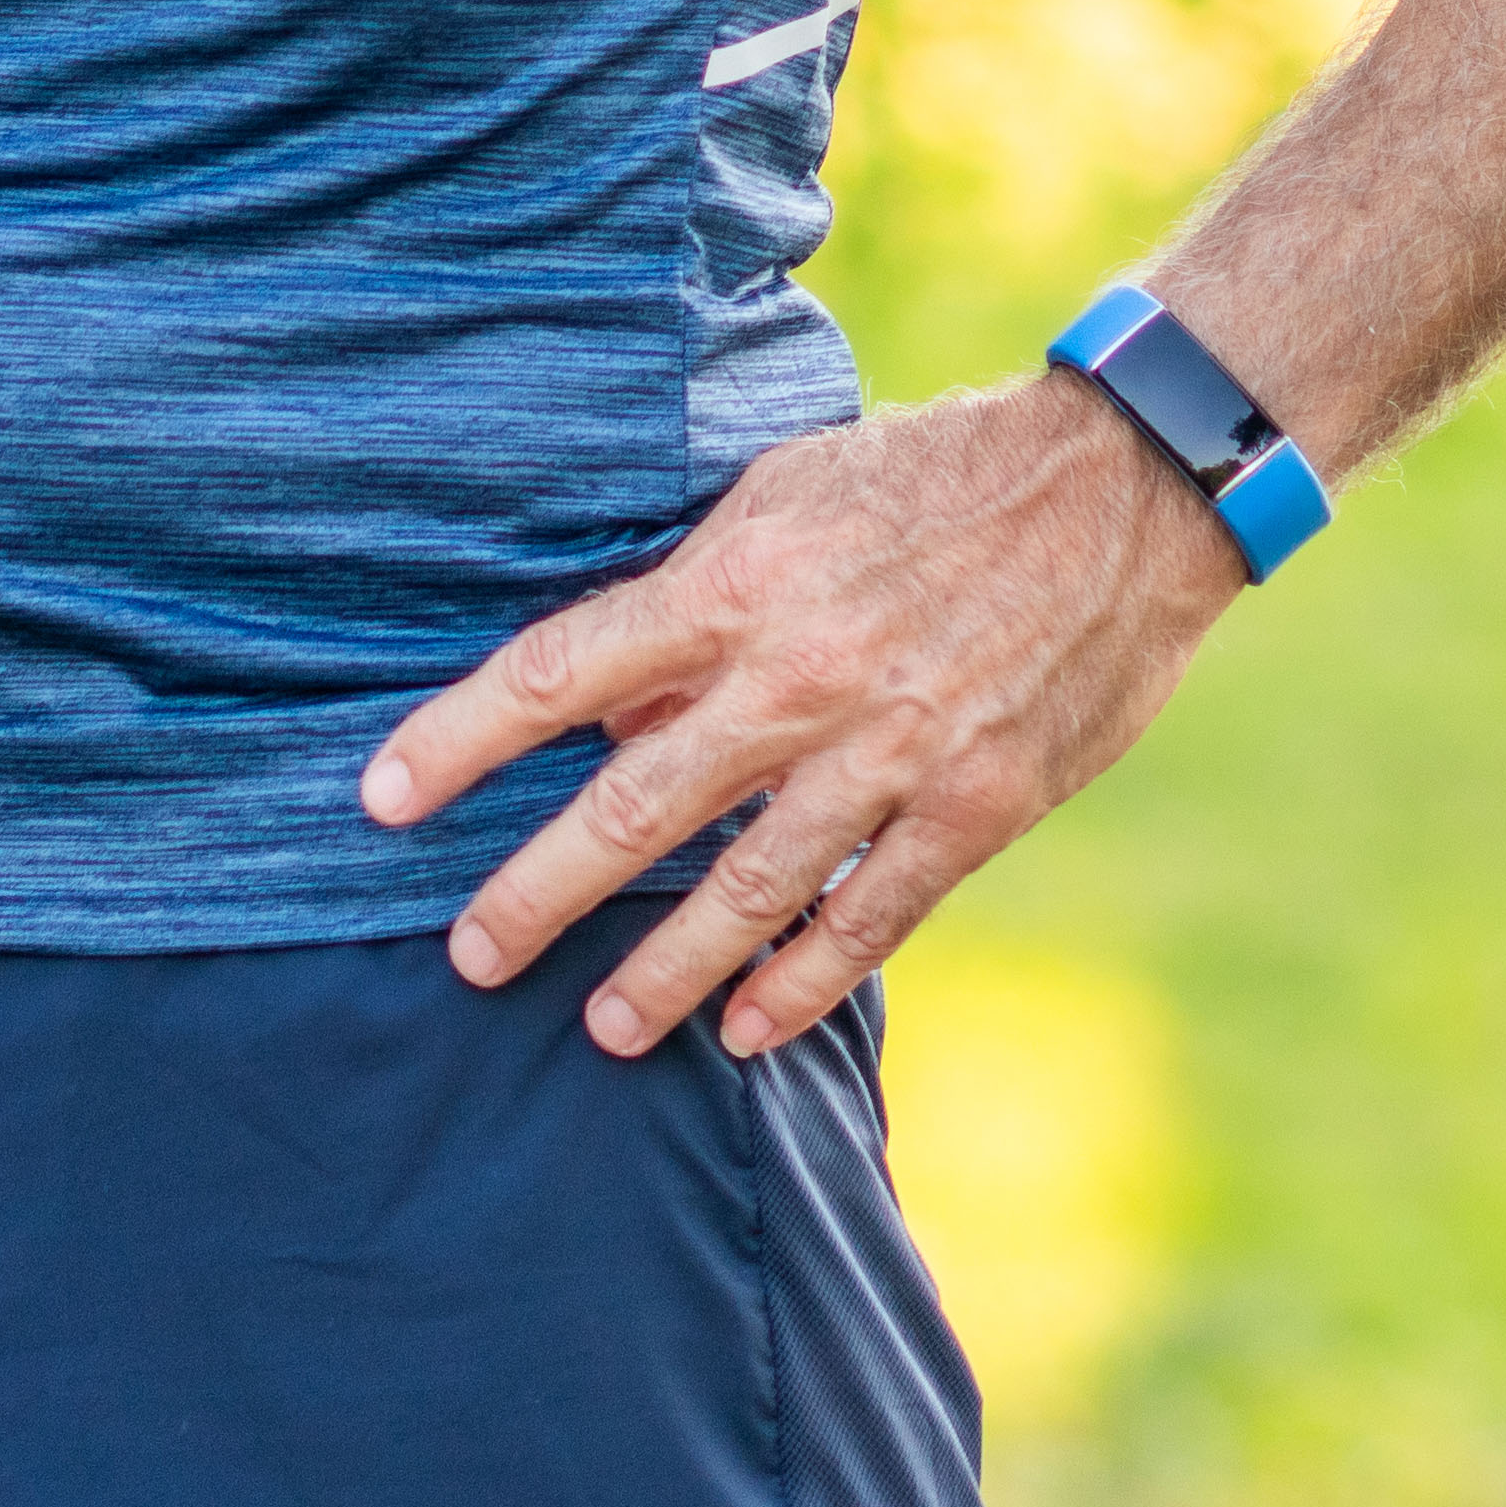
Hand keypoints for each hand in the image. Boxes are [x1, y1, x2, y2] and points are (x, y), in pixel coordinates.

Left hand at [359, 373, 1243, 1061]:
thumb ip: (693, 602)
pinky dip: (801, 981)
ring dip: (664, 970)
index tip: (381, 799)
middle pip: (633, 805)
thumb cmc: (935, 478)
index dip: (460, 738)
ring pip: (745, 889)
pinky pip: (866, 916)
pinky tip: (748, 1027)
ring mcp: (889, 750)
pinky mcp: (973, 805)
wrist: (1124, 489)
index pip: (561, 671)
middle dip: (539, 891)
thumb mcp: (789, 497)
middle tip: (471, 956)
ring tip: (603, 1028)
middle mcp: (797, 675)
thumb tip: (603, 711)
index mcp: (738, 582)